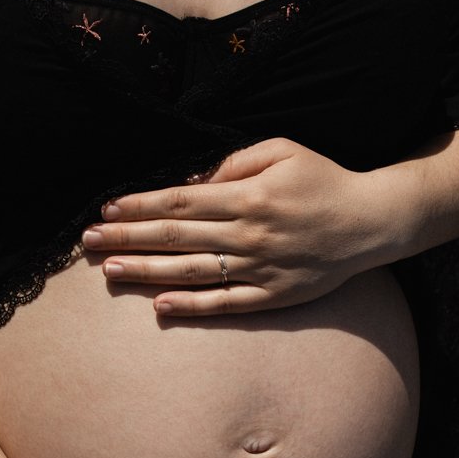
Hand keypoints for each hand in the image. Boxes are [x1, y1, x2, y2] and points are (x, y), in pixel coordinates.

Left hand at [81, 137, 400, 314]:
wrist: (372, 222)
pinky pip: (226, 304)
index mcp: (248, 195)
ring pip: (192, 272)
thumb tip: (191, 180)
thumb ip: (235, 162)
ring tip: (109, 272)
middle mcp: (250, 233)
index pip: (180, 200)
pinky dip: (192, 306)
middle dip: (127, 239)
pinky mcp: (274, 296)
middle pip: (175, 236)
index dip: (140, 206)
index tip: (107, 211)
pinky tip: (159, 306)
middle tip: (87, 243)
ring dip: (147, 272)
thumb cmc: (323, 180)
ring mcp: (261, 269)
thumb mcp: (283, 151)